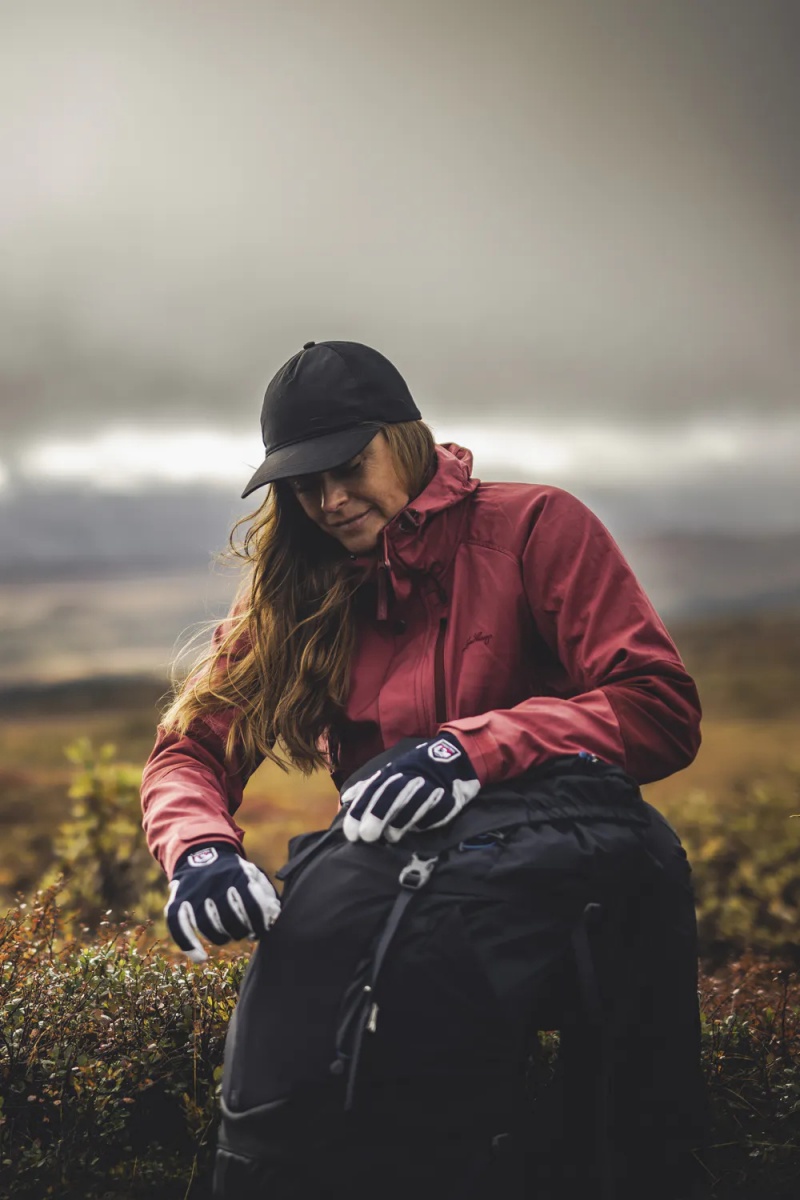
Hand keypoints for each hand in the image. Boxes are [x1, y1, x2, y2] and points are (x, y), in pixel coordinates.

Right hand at [165, 843, 280, 963]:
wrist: (200, 852)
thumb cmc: (234, 872)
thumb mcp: (253, 873)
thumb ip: (267, 894)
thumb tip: (275, 917)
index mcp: (238, 875)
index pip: (253, 905)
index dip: (259, 924)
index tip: (261, 931)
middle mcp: (215, 883)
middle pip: (230, 919)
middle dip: (240, 931)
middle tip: (244, 932)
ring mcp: (194, 892)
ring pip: (206, 926)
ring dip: (220, 938)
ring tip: (227, 936)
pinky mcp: (176, 900)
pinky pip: (178, 926)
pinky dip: (189, 946)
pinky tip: (201, 958)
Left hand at [340, 734, 480, 843]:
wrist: (453, 760)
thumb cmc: (415, 772)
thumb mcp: (389, 774)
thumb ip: (368, 788)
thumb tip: (345, 799)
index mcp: (392, 772)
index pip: (372, 790)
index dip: (360, 810)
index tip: (351, 832)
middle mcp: (409, 778)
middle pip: (391, 795)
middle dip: (377, 815)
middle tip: (366, 837)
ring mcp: (429, 787)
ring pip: (413, 802)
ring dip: (400, 821)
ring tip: (390, 838)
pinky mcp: (447, 798)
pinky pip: (434, 812)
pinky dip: (425, 822)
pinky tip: (417, 830)